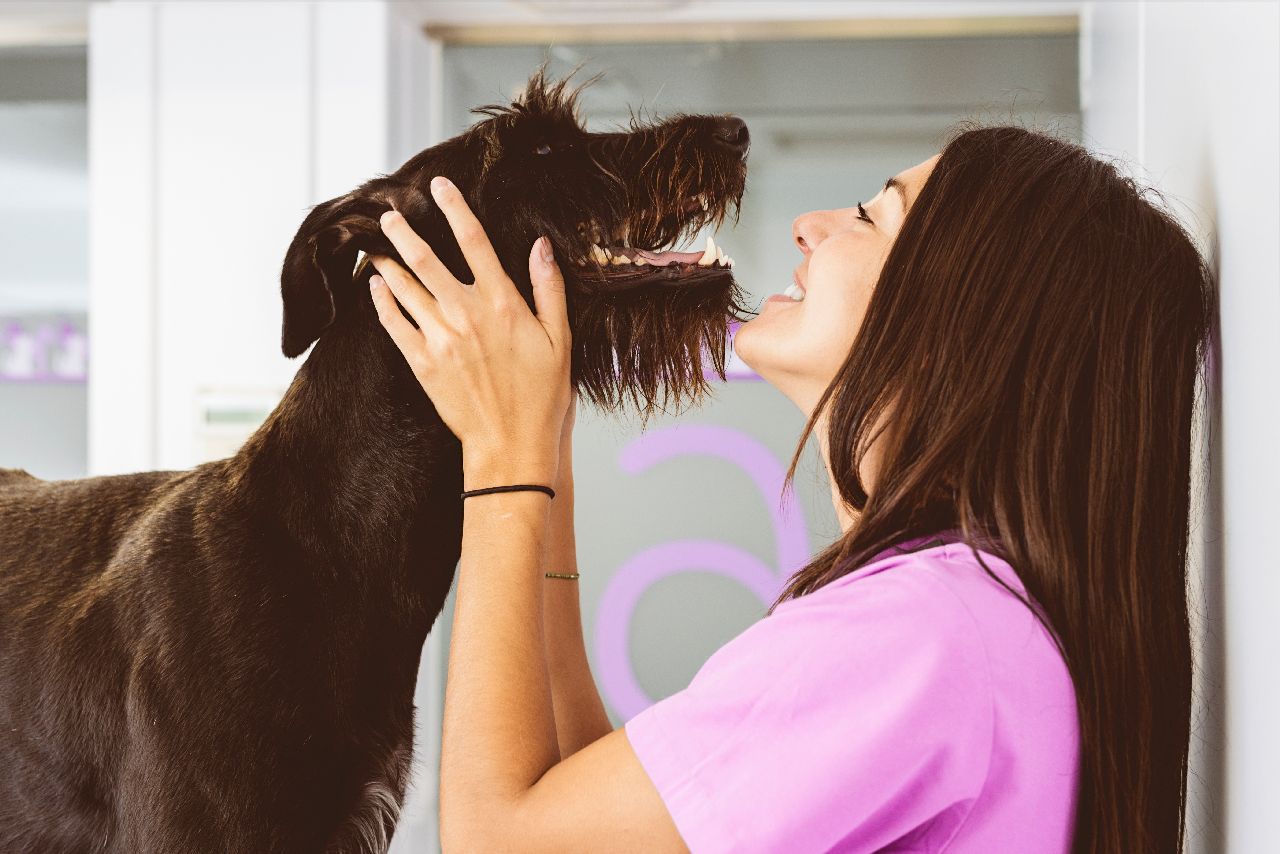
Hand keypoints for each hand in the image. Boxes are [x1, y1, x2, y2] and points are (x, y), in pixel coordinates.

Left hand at [368, 175, 571, 487]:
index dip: (454, 209)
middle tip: (389, 212)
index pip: (474, 241)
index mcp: (502, 303)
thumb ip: (548, 289)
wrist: (512, 445)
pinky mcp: (422, 363)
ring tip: (374, 244)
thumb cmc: (542, 396)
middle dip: (404, 231)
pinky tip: (374, 287)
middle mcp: (466, 314)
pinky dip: (382, 301)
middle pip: (426, 259)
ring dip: (387, 261)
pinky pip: (394, 323)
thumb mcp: (561, 339)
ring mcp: (440, 338)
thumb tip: (540, 246)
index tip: (439, 186)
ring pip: (404, 287)